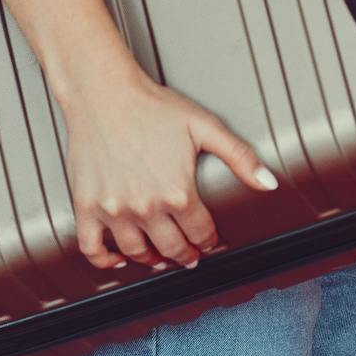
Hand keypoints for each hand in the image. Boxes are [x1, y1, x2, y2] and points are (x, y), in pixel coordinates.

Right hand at [59, 65, 278, 271]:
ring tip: (161, 258)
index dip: (211, 241)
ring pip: (137, 253)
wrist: (104, 94)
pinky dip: (105, 260)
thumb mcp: (205, 127)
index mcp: (177, 192)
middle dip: (186, 255)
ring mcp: (114, 210)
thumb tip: (268, 182)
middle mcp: (145, 207)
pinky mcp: (86, 206)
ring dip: (153, 261)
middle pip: (172, 248)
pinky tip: (119, 258)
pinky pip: (92, 248)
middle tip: (191, 255)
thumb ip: (240, 157)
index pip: (201, 233)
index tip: (212, 243)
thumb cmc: (152, 107)